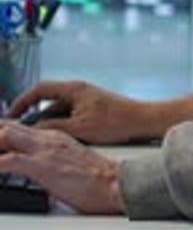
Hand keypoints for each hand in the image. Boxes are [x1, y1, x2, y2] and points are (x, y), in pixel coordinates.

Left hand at [0, 121, 123, 213]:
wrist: (115, 184)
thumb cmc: (97, 179)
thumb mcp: (69, 161)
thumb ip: (50, 159)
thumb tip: (34, 169)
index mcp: (54, 136)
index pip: (17, 127)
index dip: (0, 131)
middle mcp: (47, 138)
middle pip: (6, 127)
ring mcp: (44, 150)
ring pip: (5, 136)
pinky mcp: (43, 166)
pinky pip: (9, 160)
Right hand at [7, 79, 145, 144]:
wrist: (142, 121)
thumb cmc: (117, 121)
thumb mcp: (80, 128)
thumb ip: (54, 127)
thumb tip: (33, 130)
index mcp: (73, 89)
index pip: (39, 90)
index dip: (21, 102)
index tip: (10, 115)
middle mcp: (78, 91)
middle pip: (46, 99)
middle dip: (30, 114)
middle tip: (17, 129)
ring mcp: (84, 100)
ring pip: (56, 110)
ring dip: (45, 122)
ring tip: (34, 138)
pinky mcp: (91, 110)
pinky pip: (67, 115)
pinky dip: (58, 125)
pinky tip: (54, 140)